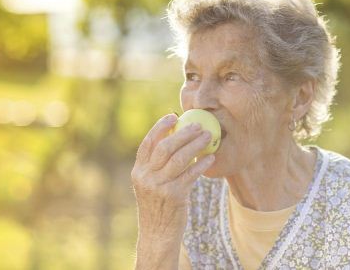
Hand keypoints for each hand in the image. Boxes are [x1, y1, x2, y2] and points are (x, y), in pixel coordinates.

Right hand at [131, 113, 214, 246]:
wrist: (157, 234)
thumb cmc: (157, 206)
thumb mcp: (149, 185)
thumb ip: (156, 166)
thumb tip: (174, 139)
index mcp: (138, 171)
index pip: (148, 143)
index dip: (160, 127)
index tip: (173, 116)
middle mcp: (146, 177)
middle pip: (165, 147)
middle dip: (183, 133)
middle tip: (198, 126)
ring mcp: (159, 186)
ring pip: (180, 158)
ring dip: (195, 144)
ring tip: (208, 136)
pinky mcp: (174, 196)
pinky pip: (191, 174)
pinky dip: (202, 164)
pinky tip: (210, 158)